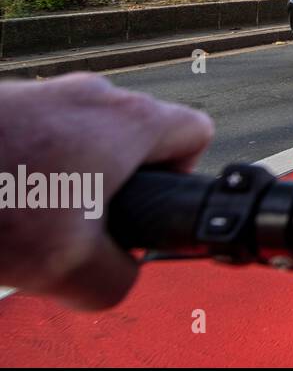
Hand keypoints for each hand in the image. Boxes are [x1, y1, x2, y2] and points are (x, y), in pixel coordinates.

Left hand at [0, 73, 212, 309]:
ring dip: (66, 176)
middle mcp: (94, 95)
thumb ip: (118, 278)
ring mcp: (46, 91)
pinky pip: (38, 134)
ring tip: (27, 214)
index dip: (181, 175)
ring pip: (82, 136)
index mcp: (130, 121)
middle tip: (78, 223)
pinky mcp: (6, 100)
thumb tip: (120, 273)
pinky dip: (25, 166)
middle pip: (136, 135)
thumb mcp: (69, 269)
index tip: (144, 206)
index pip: (196, 132)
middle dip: (114, 183)